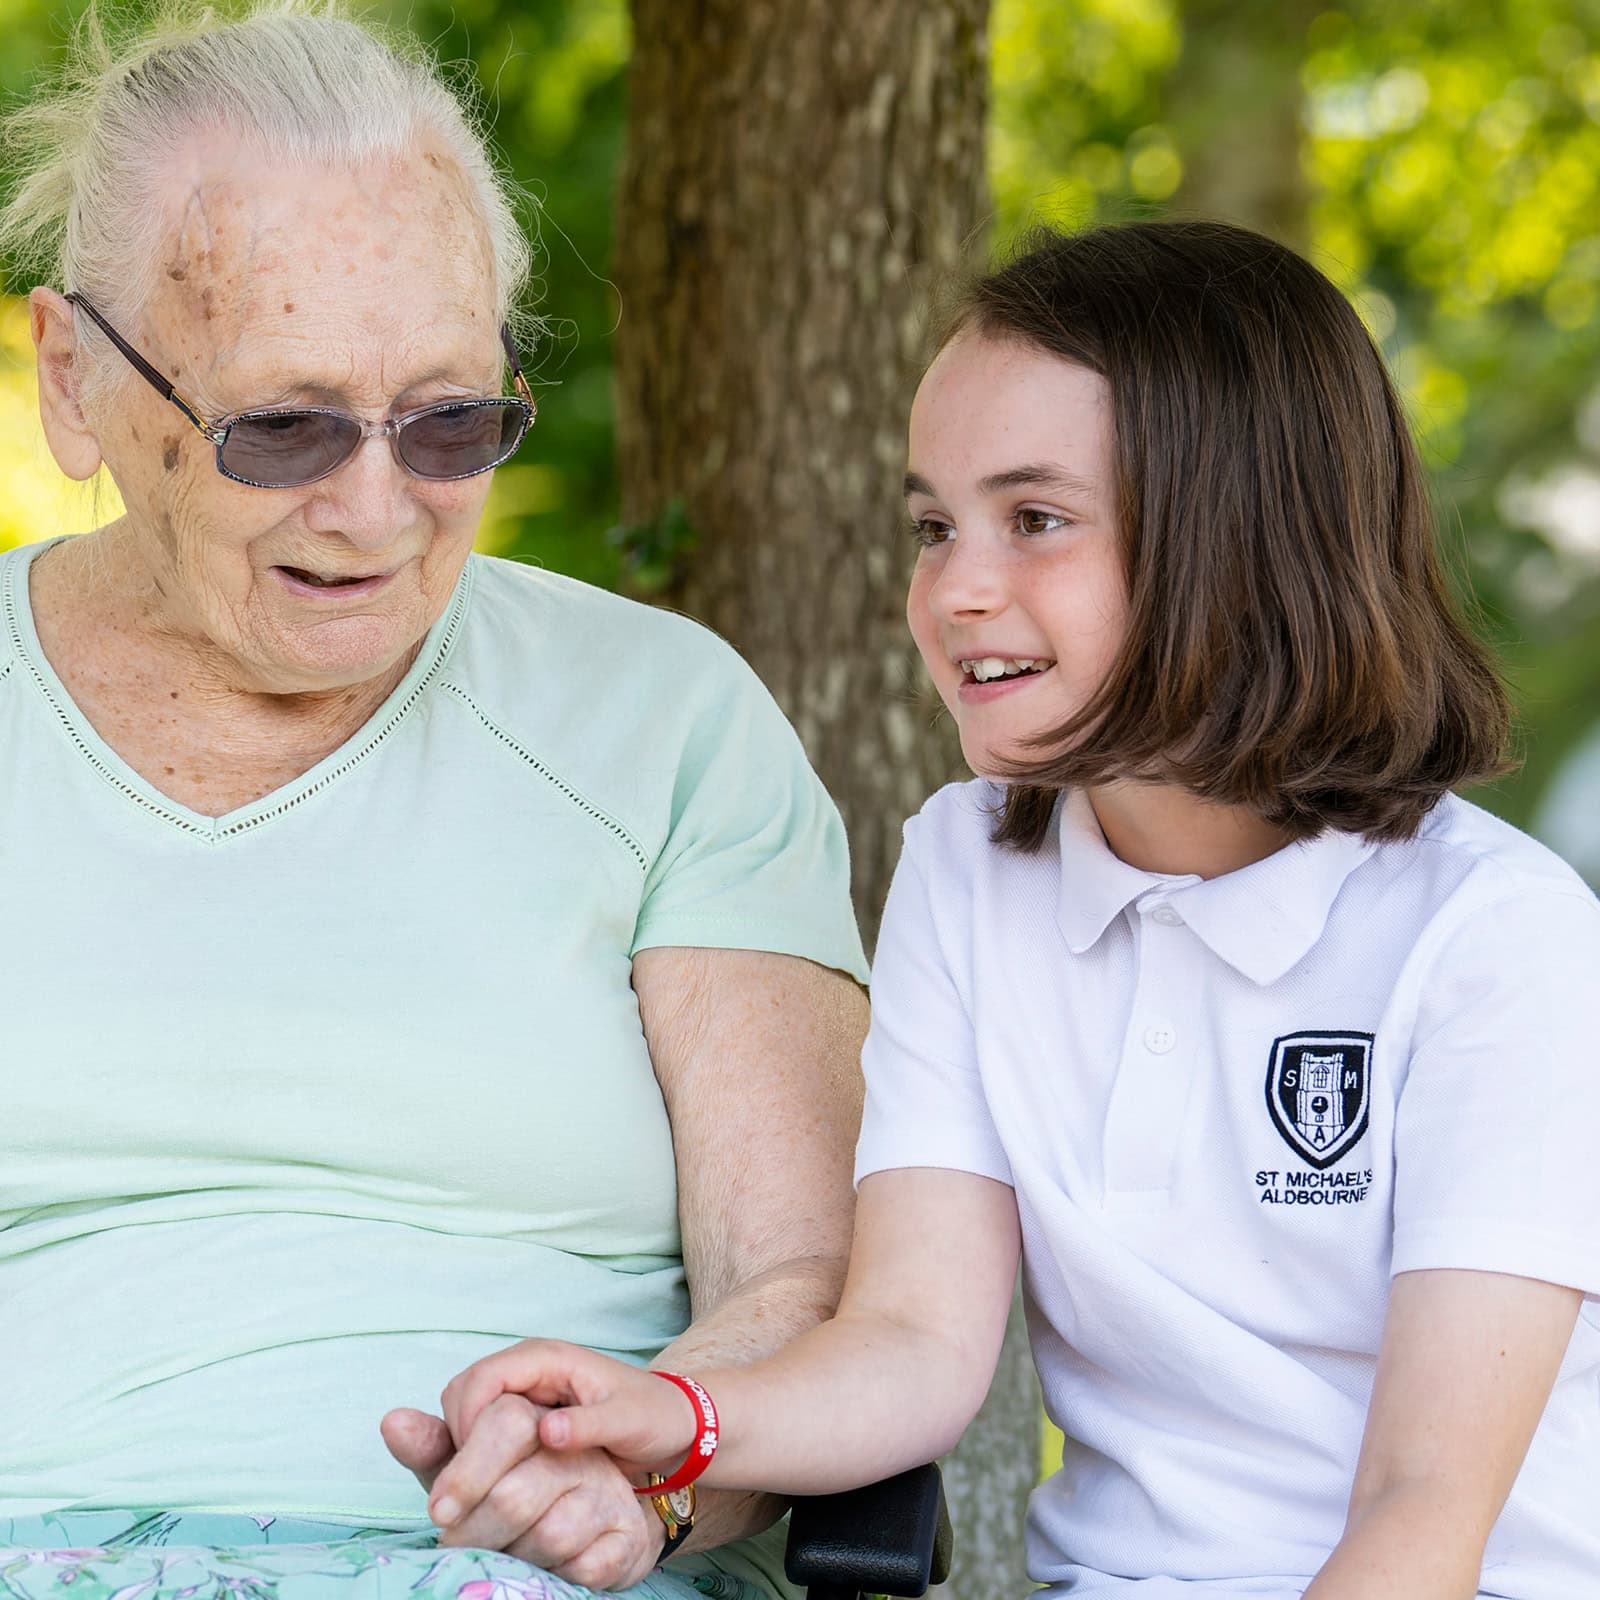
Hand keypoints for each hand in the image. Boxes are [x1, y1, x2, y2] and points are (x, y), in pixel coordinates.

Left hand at [380, 1393, 665, 1588]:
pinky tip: (546, 1572)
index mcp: (540, 1420)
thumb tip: (392, 1421)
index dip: (466, 1471)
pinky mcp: (627, 1536)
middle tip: (457, 1549)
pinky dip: (557, 1579)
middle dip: (476, 1533)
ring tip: (504, 1557)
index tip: (438, 1511)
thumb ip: (436, 1447)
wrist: (599, 1523)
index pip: (506, 1422)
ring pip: (550, 1536)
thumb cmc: (520, 1490)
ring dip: (515, 1560)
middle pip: (517, 1493)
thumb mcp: (472, 1466)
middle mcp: (578, 1452)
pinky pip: (585, 1567)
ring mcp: (607, 1494)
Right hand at [439, 1338, 703, 1477]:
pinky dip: (477, 1449)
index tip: (475, 1465)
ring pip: (467, 1409)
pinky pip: (483, 1425)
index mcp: (548, 1358)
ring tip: (481, 1484)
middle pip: (464, 1391)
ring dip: (465, 1443)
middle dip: (459, 1433)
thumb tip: (546, 1432)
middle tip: (472, 1482)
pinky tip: (492, 1480)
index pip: (483, 1378)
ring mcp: (524, 1389)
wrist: (671, 1423)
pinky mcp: (524, 1412)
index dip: (469, 1419)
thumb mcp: (626, 1422)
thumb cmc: (652, 1416)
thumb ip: (588, 1426)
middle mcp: (529, 1367)